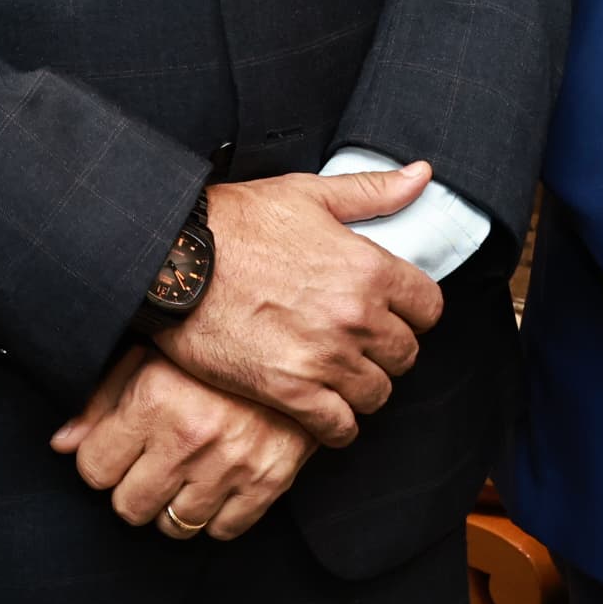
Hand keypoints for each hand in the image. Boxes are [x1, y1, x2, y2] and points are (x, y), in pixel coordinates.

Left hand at [50, 346, 318, 539]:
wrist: (296, 340)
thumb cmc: (212, 347)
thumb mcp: (148, 355)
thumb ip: (100, 400)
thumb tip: (61, 445)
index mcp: (153, 400)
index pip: (94, 470)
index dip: (100, 461)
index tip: (116, 449)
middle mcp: (190, 437)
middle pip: (129, 507)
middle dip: (132, 489)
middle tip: (148, 465)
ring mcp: (231, 464)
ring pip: (174, 526)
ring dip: (172, 506)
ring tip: (182, 474)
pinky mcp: (269, 481)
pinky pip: (224, 529)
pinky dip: (216, 514)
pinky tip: (215, 483)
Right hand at [149, 164, 444, 445]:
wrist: (174, 260)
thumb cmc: (235, 223)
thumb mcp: (307, 192)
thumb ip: (372, 191)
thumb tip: (421, 175)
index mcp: (367, 268)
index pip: (428, 308)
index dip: (413, 311)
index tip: (393, 313)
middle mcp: (355, 317)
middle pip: (406, 355)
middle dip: (388, 351)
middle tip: (362, 345)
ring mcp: (325, 359)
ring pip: (377, 395)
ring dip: (363, 388)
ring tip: (342, 377)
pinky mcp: (290, 392)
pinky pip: (339, 428)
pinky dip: (337, 425)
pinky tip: (323, 411)